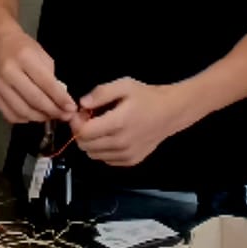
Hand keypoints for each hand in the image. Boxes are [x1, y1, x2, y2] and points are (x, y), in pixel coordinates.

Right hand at [0, 25, 77, 124]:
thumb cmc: (23, 47)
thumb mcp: (41, 55)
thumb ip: (51, 77)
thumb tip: (61, 101)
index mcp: (24, 57)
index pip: (46, 83)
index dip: (60, 98)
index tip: (71, 108)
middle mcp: (9, 72)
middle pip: (34, 99)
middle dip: (53, 111)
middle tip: (65, 116)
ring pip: (22, 110)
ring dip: (40, 117)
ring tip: (51, 116)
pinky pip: (10, 114)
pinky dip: (24, 119)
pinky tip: (33, 116)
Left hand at [72, 79, 190, 168]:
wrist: (170, 113)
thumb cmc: (146, 97)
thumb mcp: (124, 85)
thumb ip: (101, 93)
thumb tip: (82, 104)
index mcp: (118, 122)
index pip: (84, 132)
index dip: (76, 122)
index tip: (81, 113)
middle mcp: (121, 143)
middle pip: (85, 145)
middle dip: (82, 132)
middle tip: (90, 118)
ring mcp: (126, 155)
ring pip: (93, 154)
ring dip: (91, 142)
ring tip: (102, 127)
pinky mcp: (130, 161)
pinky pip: (105, 159)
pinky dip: (103, 149)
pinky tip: (112, 136)